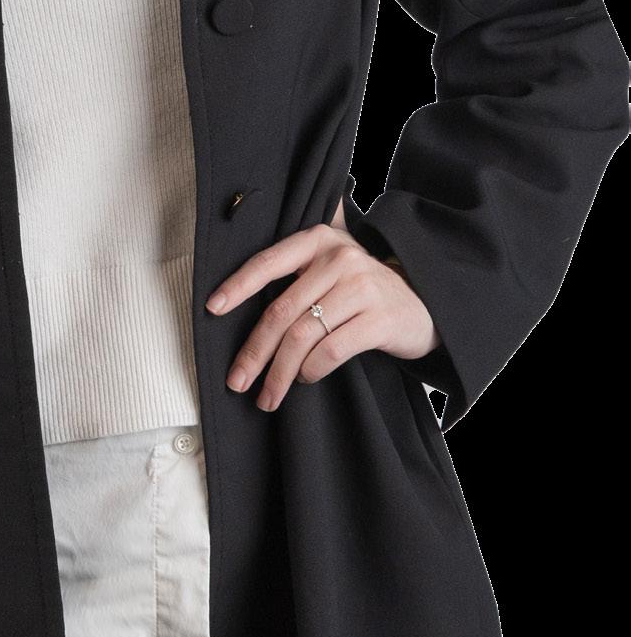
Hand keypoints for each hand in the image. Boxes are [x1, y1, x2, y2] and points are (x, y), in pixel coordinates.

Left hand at [203, 196, 442, 412]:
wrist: (425, 303)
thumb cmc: (363, 289)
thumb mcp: (331, 268)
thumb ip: (294, 275)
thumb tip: (233, 302)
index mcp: (318, 241)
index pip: (268, 261)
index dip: (237, 286)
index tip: (212, 309)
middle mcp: (338, 258)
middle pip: (281, 309)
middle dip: (254, 350)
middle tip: (236, 381)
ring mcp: (361, 286)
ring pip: (302, 335)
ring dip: (279, 372)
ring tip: (268, 395)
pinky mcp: (380, 318)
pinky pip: (331, 349)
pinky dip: (311, 370)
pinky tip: (304, 379)